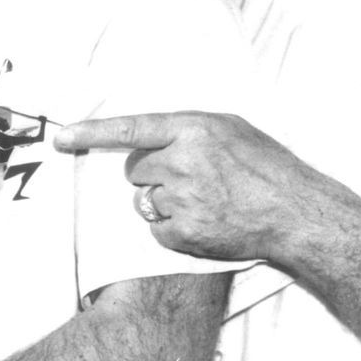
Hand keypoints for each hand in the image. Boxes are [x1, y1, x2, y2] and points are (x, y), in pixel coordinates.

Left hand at [55, 110, 345, 263]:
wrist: (297, 214)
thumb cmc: (268, 168)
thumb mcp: (232, 130)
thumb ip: (189, 130)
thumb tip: (149, 137)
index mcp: (195, 129)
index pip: (131, 128)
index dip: (92, 133)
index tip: (63, 137)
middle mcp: (184, 161)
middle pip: (135, 169)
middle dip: (152, 174)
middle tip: (190, 178)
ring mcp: (184, 198)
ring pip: (145, 200)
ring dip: (165, 202)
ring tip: (206, 201)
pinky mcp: (185, 232)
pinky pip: (157, 229)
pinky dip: (175, 229)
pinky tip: (205, 222)